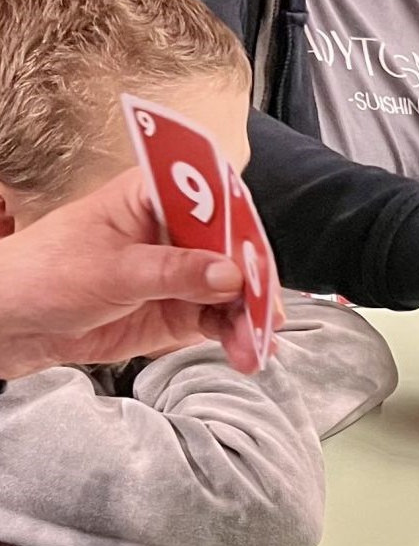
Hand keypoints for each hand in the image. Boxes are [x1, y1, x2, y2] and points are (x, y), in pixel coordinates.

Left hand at [0, 169, 257, 378]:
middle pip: (233, 248)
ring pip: (233, 289)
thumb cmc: (39, 274)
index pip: (216, 203)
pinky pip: (219, 320)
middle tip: (266, 312)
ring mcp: (181, 271)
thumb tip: (229, 276)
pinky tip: (246, 351)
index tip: (254, 261)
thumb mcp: (109, 270)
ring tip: (255, 345)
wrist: (7, 325)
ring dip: (249, 317)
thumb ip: (173, 272)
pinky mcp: (178, 309)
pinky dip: (236, 336)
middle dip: (253, 282)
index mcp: (157, 195)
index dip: (241, 230)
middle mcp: (178, 229)